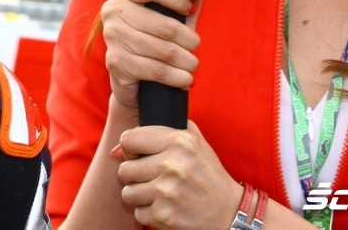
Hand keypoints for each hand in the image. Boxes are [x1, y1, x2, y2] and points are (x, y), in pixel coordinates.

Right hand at [100, 0, 202, 112]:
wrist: (133, 74)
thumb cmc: (156, 34)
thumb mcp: (175, 12)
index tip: (191, 10)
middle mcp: (111, 10)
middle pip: (164, 24)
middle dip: (188, 38)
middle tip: (196, 44)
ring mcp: (111, 36)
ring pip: (163, 49)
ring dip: (186, 60)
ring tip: (193, 64)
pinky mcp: (116, 62)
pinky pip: (156, 70)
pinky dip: (176, 77)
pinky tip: (186, 79)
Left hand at [115, 120, 241, 229]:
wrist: (228, 213)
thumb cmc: (208, 175)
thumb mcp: (194, 142)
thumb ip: (160, 131)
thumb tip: (119, 147)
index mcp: (179, 141)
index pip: (129, 138)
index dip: (131, 148)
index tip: (140, 155)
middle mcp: (172, 164)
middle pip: (125, 168)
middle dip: (135, 175)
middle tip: (153, 178)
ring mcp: (166, 192)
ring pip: (127, 192)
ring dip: (140, 195)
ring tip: (159, 194)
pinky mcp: (163, 216)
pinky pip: (138, 213)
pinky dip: (149, 213)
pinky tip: (166, 208)